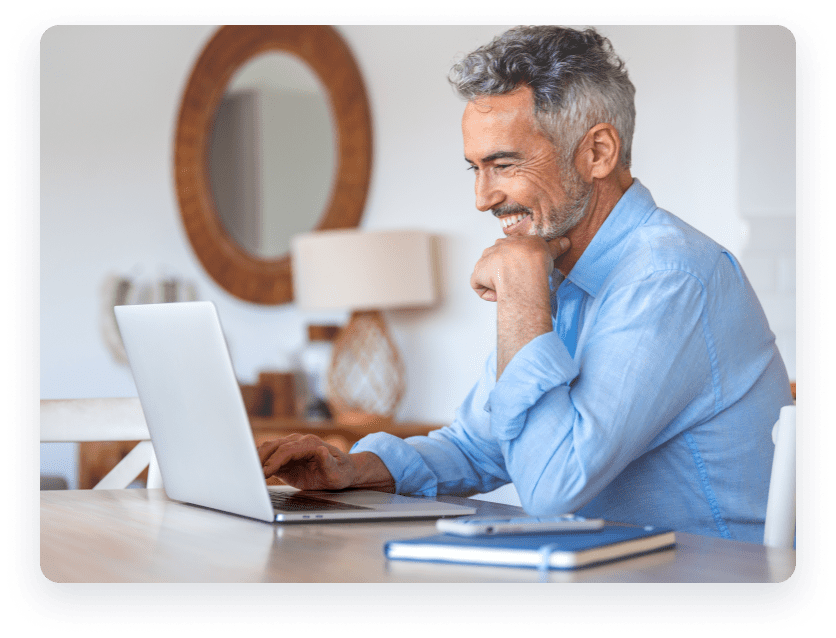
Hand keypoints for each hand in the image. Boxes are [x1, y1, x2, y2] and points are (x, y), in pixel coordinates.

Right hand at [258, 434, 395, 492]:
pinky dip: (259, 461)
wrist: (342, 470)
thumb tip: (320, 450)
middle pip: (274, 446)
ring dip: (257, 459)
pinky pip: (269, 456)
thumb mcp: (337, 472)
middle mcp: (299, 442)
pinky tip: (251, 470)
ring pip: (269, 448)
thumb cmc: (340, 472)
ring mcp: (291, 447)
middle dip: (261, 458)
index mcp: (310, 443)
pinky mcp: (286, 457)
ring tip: (246, 472)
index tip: (265, 472)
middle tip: (250, 474)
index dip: (275, 460)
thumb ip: (328, 461)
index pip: (287, 450)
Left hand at [470, 235, 569, 301]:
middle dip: (504, 271)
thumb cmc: (536, 260)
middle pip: (496, 260)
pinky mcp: (477, 273)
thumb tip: (566, 242)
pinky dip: (486, 293)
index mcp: (511, 240)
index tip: (523, 270)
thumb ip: (556, 246)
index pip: (509, 249)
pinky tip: (497, 296)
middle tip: (516, 282)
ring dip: (495, 282)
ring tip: (509, 290)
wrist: (524, 268)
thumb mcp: (549, 249)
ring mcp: (485, 260)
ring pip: (486, 273)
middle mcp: (496, 247)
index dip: (515, 262)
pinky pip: (477, 285)